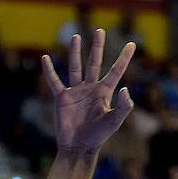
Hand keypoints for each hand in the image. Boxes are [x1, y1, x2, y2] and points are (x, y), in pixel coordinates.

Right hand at [46, 31, 133, 154]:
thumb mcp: (114, 121)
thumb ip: (123, 106)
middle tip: (100, 31)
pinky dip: (50, 70)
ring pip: (75, 67)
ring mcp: (76, 91)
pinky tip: (46, 58)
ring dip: (75, 52)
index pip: (116, 70)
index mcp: (105, 92)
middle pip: (95, 63)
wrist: (78, 147)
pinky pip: (54, 81)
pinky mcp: (62, 97)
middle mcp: (91, 88)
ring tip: (76, 37)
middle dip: (97, 47)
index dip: (124, 57)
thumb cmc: (98, 136)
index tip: (131, 44)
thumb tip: (127, 89)